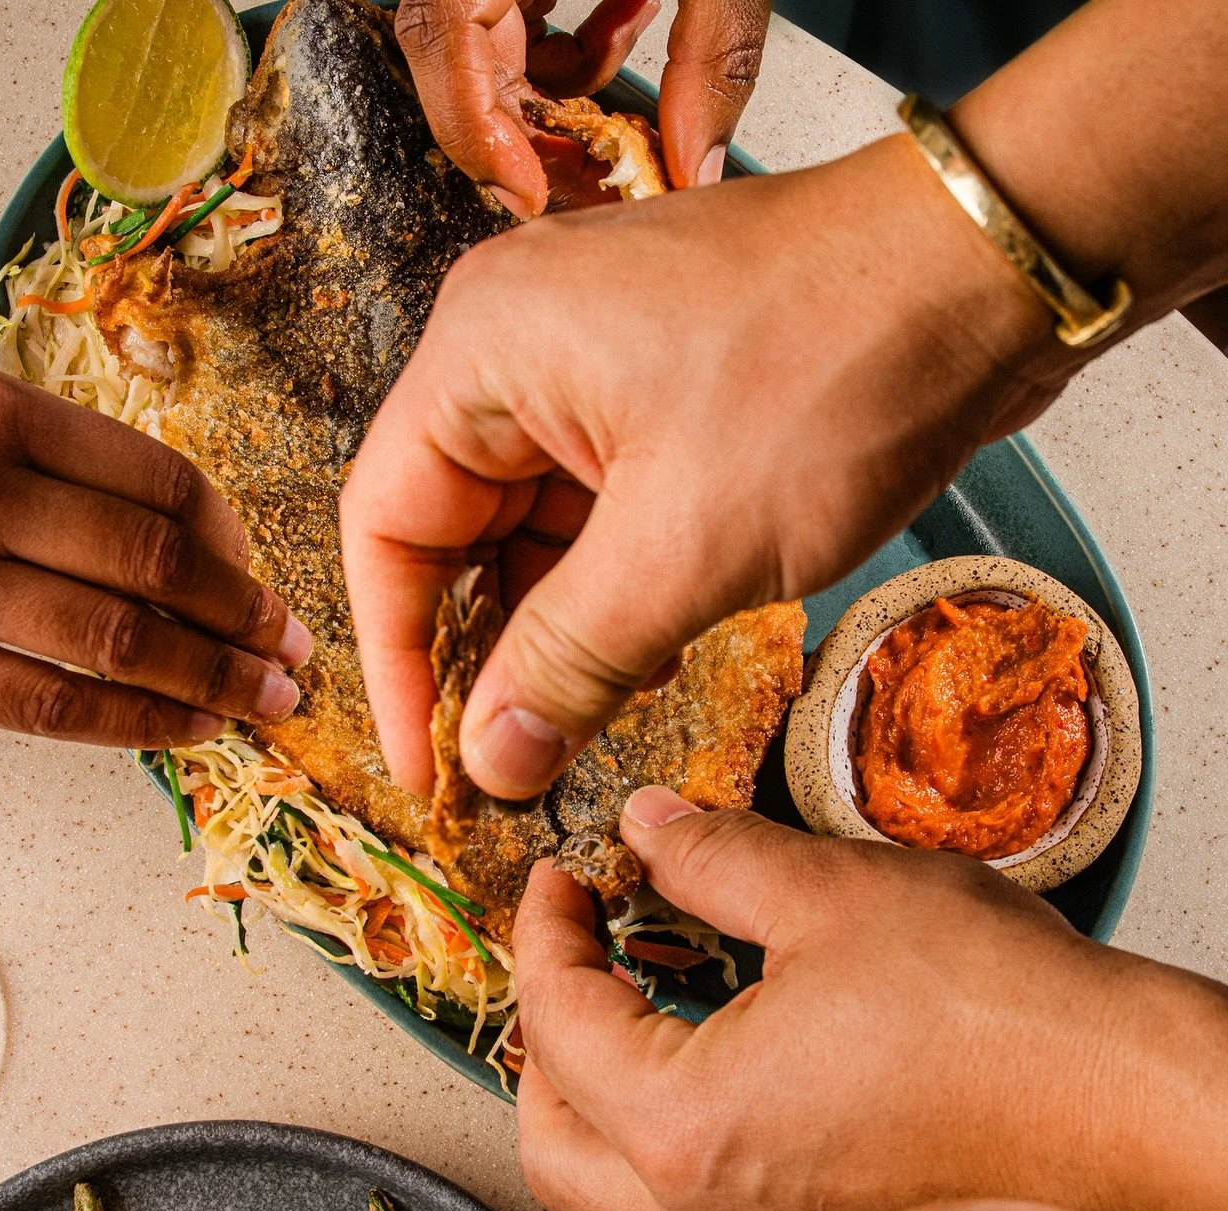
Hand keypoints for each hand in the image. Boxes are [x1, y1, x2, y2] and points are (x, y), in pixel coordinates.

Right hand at [0, 362, 312, 746]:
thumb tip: (193, 540)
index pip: (157, 481)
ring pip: (116, 643)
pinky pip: (52, 707)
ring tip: (266, 699)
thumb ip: (64, 461)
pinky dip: (137, 725)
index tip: (261, 572)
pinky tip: (188, 729)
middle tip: (292, 647)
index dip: (233, 538)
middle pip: (153, 565)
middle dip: (243, 616)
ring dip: (212, 679)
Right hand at [343, 132, 1063, 798]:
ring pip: (534, 535)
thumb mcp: (685, 545)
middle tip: (506, 767)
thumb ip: (569, 663)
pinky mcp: (664, 398)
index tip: (426, 769)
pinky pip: (603, 516)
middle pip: (453, 534)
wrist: (994, 273)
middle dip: (482, 657)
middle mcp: (521, 351)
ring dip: (556, 635)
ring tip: (579, 729)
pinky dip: (615, 595)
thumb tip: (489, 761)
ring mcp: (596, 371)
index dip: (396, 662)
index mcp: (485, 352)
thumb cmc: (839, 366)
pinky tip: (642, 666)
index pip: (386, 527)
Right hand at [393, 0, 769, 214]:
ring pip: (493, 32)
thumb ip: (714, 50)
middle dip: (521, 129)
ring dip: (554, 88)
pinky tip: (626, 31)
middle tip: (581, 183)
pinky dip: (574, 34)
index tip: (526, 194)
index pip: (441, 36)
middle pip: (461, 50)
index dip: (478, 130)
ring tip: (612, 119)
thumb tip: (697, 160)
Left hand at [512, 788, 1227, 1210]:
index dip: (542, 934)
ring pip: (620, 1192)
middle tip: (578, 956)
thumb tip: (652, 829)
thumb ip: (712, 857)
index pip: (555, 1024)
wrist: (1138, 1121)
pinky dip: (680, 1136)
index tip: (562, 885)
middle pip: (553, 1143)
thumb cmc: (1010, 1027)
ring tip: (649, 999)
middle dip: (547, 1040)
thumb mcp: (836, 895)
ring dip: (607, 1095)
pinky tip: (731, 1060)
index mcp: (685, 1130)